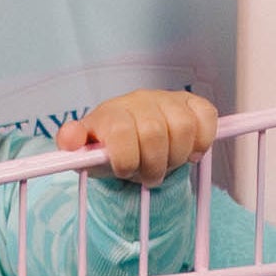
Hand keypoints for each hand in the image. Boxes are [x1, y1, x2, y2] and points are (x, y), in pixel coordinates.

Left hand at [54, 84, 218, 184]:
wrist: (131, 136)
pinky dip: (202, 139)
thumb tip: (68, 139)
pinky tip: (190, 152)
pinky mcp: (192, 103)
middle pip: (155, 133)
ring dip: (177, 156)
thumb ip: (72, 145)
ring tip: (167, 164)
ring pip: (184, 127)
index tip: (125, 171)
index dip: (127, 160)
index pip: (123, 134)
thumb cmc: (110, 147)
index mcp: (113, 113)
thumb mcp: (86, 152)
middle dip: (154, 165)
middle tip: (148, 176)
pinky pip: (206, 116)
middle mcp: (140, 101)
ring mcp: (168, 100)